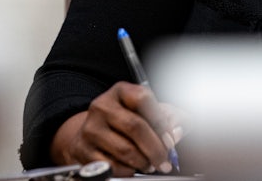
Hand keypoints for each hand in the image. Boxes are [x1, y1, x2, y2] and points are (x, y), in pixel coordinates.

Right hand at [50, 82, 184, 177]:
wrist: (93, 133)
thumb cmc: (127, 120)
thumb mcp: (149, 111)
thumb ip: (171, 117)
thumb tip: (178, 131)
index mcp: (121, 91)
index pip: (143, 98)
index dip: (160, 120)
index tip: (171, 137)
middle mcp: (103, 106)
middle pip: (135, 126)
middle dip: (156, 148)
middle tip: (165, 160)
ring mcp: (90, 128)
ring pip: (125, 149)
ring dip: (144, 162)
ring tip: (151, 164)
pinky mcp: (83, 150)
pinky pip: (112, 165)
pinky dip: (128, 170)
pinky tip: (134, 167)